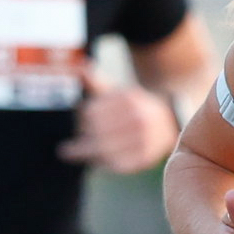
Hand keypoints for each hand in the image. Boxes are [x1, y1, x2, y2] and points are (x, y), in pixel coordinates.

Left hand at [62, 83, 179, 172]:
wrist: (168, 122)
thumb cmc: (134, 107)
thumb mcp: (118, 91)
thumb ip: (97, 82)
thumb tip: (80, 68)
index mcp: (128, 100)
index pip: (93, 112)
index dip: (82, 118)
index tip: (78, 121)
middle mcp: (137, 118)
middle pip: (98, 131)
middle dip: (82, 136)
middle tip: (66, 143)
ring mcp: (143, 139)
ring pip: (105, 149)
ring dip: (85, 152)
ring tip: (69, 153)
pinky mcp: (145, 157)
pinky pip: (117, 164)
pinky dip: (103, 164)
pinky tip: (93, 162)